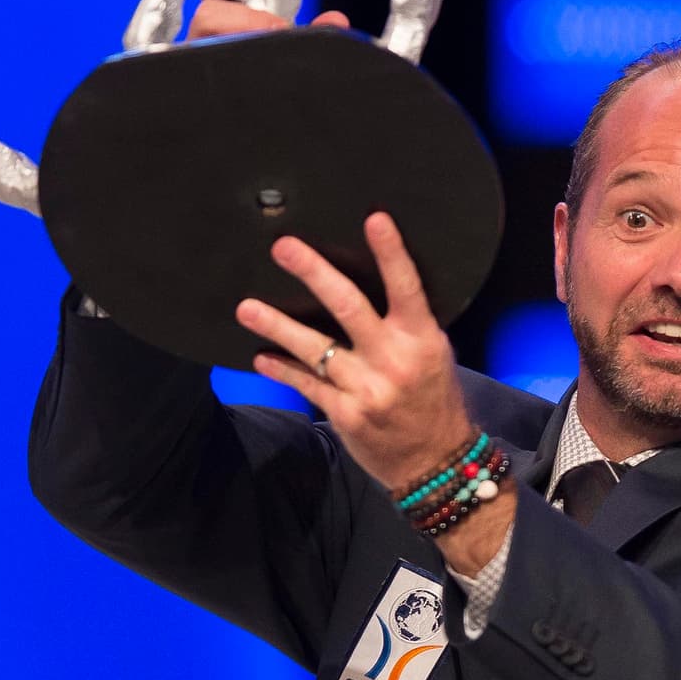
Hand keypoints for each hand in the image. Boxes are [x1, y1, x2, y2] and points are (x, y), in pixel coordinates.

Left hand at [237, 213, 517, 575]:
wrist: (435, 461)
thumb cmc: (434, 400)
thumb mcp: (434, 355)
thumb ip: (405, 324)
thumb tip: (371, 285)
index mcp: (421, 339)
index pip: (407, 287)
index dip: (391, 252)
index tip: (374, 218)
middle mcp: (393, 360)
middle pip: (348, 307)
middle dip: (313, 273)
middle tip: (282, 247)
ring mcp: (366, 388)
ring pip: (314, 349)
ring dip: (276, 326)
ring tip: (245, 308)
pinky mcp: (345, 413)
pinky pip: (306, 384)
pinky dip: (282, 369)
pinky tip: (260, 357)